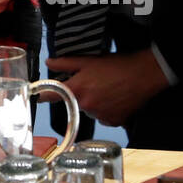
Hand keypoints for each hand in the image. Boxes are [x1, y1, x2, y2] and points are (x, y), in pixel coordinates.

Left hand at [46, 50, 168, 126]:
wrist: (144, 74)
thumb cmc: (118, 65)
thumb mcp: (89, 60)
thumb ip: (66, 63)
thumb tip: (49, 62)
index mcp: (77, 89)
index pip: (52, 95)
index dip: (44, 95)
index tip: (38, 96)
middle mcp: (86, 106)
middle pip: (75, 104)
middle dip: (82, 95)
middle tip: (96, 83)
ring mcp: (100, 115)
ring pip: (90, 111)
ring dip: (95, 103)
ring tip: (109, 90)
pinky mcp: (113, 121)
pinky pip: (104, 118)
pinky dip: (107, 110)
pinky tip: (116, 99)